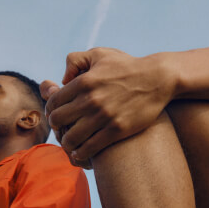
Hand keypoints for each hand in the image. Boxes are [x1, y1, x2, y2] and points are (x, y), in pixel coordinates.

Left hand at [44, 48, 173, 163]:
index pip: (54, 103)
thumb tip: (62, 79)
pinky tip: (80, 153)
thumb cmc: (127, 67)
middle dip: (56, 128)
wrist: (158, 79)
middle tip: (62, 131)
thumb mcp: (100, 54)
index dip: (51, 112)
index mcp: (83, 82)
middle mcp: (90, 100)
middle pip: (58, 121)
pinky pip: (90, 148)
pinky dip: (81, 153)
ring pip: (71, 138)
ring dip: (67, 144)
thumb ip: (76, 60)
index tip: (56, 117)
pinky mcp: (116, 130)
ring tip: (70, 144)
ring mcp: (103, 116)